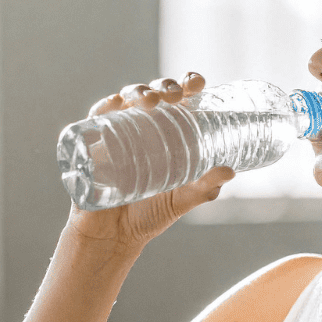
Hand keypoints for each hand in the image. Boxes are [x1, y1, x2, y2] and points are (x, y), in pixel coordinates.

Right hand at [66, 72, 235, 248]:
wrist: (115, 238)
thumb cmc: (149, 214)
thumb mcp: (182, 200)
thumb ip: (205, 188)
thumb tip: (230, 171)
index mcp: (165, 133)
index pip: (177, 99)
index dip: (186, 84)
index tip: (197, 83)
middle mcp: (140, 128)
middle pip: (152, 93)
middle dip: (164, 85)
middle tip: (176, 95)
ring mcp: (114, 134)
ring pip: (124, 100)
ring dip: (138, 92)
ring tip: (151, 100)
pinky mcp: (91, 146)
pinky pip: (94, 119)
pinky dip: (103, 108)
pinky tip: (114, 104)